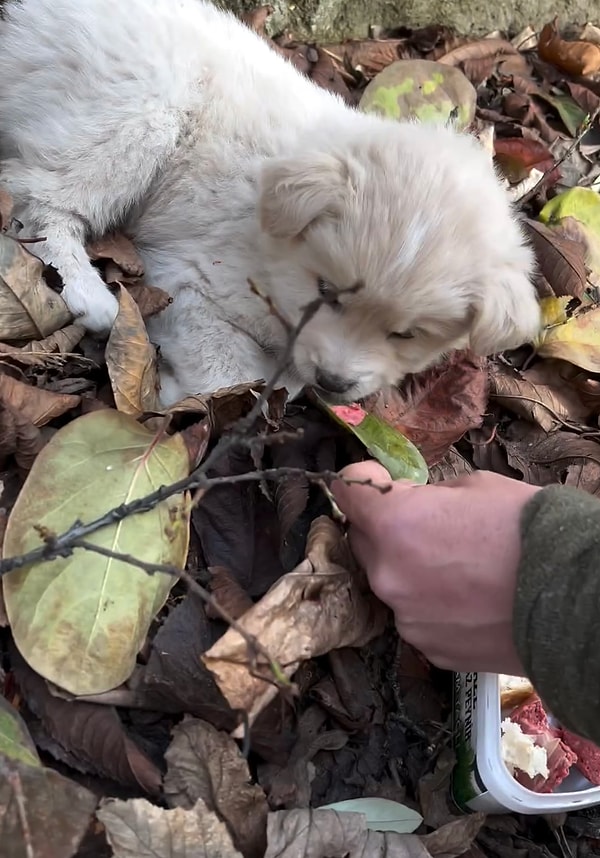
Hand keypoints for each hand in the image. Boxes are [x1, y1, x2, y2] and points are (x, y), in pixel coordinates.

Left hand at [332, 462, 540, 673]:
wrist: (575, 599)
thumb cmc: (528, 530)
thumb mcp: (474, 487)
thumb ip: (427, 497)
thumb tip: (414, 504)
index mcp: (394, 524)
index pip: (345, 491)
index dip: (362, 480)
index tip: (380, 480)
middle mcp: (387, 574)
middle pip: (364, 540)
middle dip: (385, 528)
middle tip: (426, 524)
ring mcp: (406, 618)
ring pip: (389, 583)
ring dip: (408, 570)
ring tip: (456, 568)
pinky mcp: (428, 649)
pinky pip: (415, 617)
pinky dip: (430, 606)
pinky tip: (467, 600)